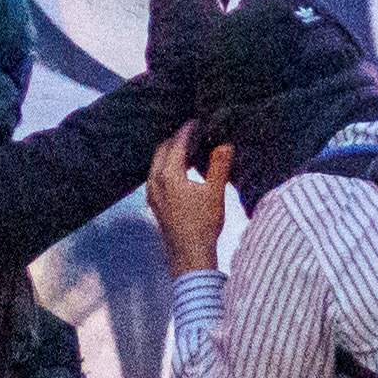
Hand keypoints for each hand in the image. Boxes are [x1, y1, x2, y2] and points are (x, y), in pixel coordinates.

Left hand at [147, 121, 232, 275]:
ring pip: (157, 162)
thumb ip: (219, 165)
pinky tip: (180, 172)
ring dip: (170, 152)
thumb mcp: (215, 193)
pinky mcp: (154, 203)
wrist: (189, 256)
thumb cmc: (203, 225)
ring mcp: (152, 193)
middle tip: (194, 132)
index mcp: (169, 175)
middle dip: (176, 139)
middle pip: (162, 149)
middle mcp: (155, 181)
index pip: (177, 143)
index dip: (188, 130)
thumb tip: (225, 144)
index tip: (198, 121)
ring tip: (188, 149)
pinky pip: (156, 175)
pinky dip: (166, 166)